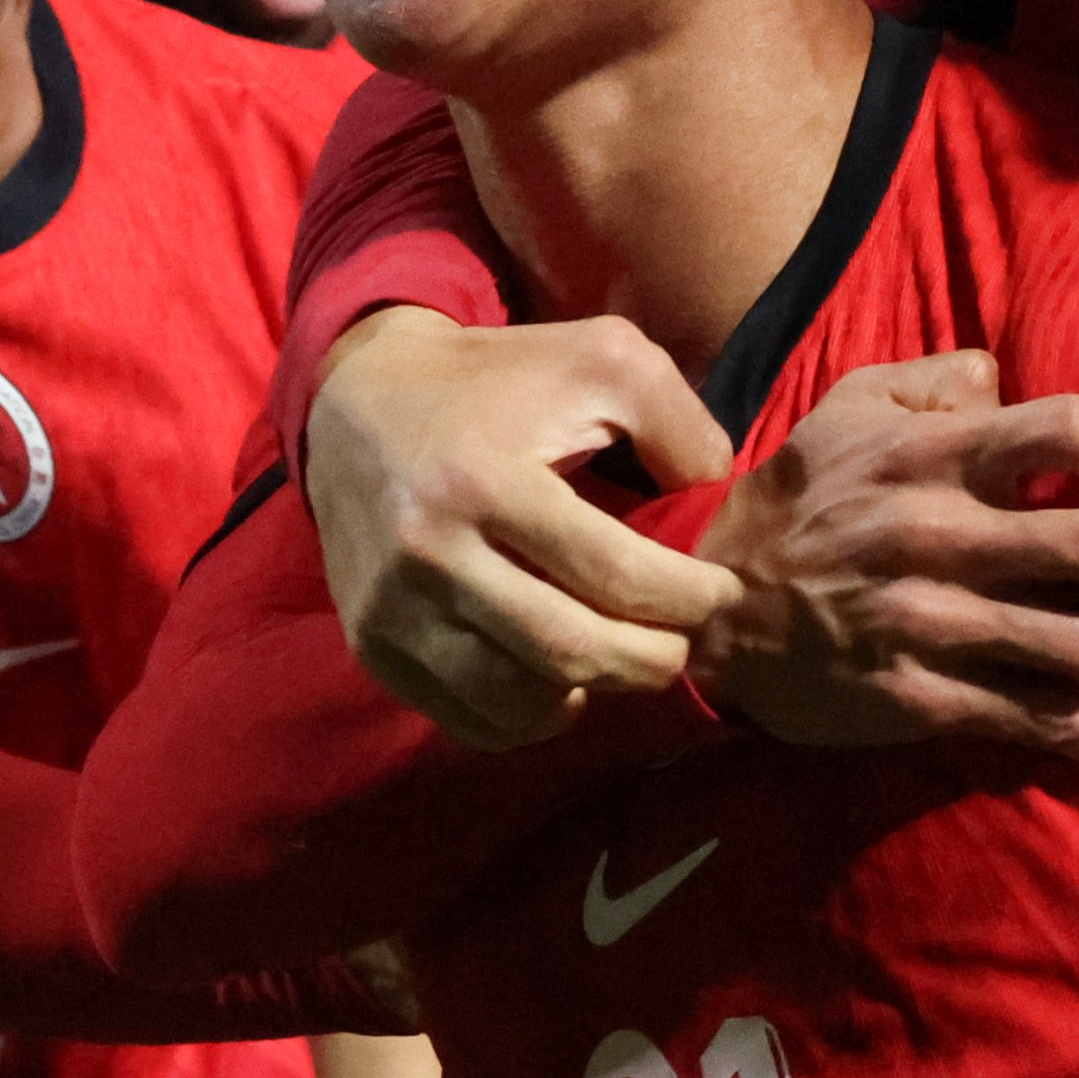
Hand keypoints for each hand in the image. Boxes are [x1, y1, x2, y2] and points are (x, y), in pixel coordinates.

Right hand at [303, 309, 743, 749]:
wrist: (358, 399)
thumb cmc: (498, 380)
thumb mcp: (600, 359)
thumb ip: (677, 423)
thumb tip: (714, 502)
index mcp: (487, 480)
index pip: (612, 572)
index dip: (687, 597)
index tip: (721, 592)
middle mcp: (429, 554)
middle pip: (567, 649)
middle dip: (652, 659)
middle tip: (684, 642)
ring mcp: (393, 610)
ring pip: (518, 698)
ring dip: (592, 691)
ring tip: (626, 657)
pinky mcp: (373, 646)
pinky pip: (467, 718)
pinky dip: (530, 717)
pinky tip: (560, 682)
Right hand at [693, 352, 1078, 767]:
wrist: (707, 613)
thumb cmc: (792, 504)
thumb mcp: (843, 412)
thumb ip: (927, 380)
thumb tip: (999, 372)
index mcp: (930, 455)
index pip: (1063, 428)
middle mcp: (938, 532)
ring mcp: (929, 619)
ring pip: (1072, 639)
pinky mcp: (915, 694)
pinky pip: (1018, 712)